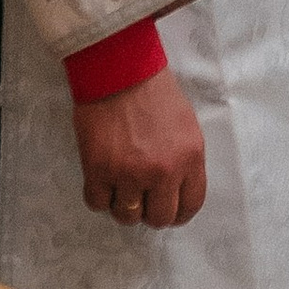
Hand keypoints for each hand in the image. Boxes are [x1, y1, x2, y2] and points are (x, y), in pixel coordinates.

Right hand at [73, 66, 206, 227]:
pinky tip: (102, 179)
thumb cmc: (154, 92)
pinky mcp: (98, 170)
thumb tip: (175, 189)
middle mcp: (163, 172)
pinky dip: (99, 196)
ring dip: (123, 205)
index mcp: (189, 159)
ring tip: (120, 186)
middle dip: (150, 212)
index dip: (178, 214)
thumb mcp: (186, 126)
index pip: (190, 206)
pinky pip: (98, 203)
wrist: (120, 70)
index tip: (169, 211)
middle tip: (142, 198)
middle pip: (159, 218)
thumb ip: (184, 160)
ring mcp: (129, 174)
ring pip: (126, 216)